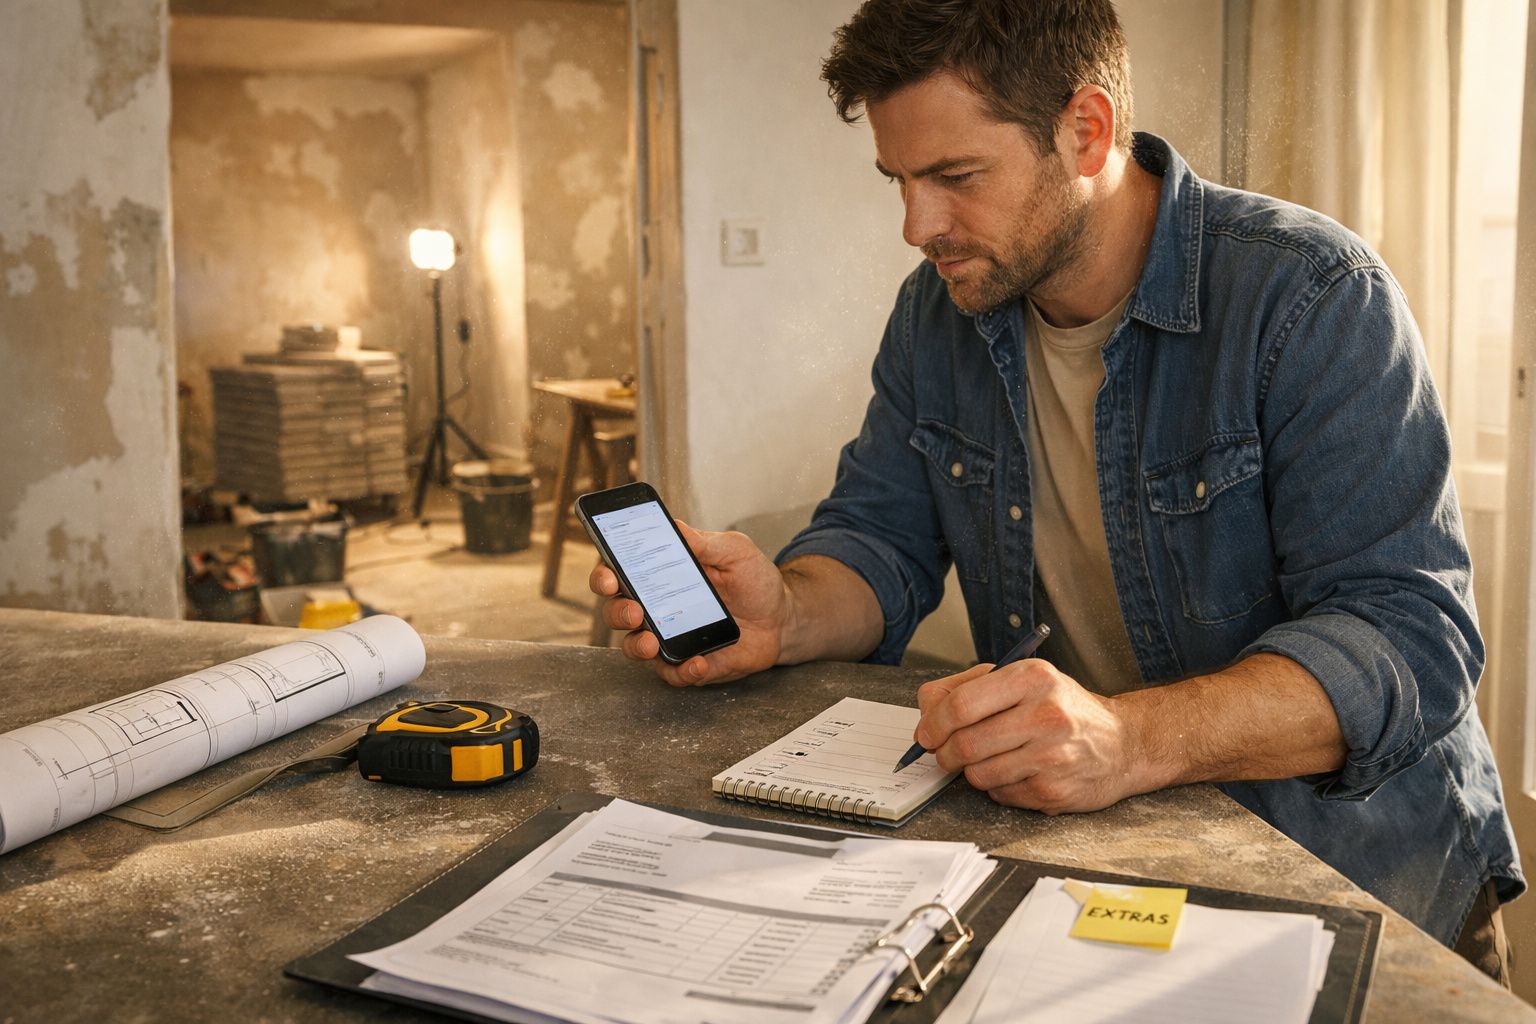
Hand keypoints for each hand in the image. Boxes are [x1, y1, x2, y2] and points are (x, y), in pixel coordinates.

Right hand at [589, 521, 787, 685]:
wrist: (782, 617)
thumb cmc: (753, 580)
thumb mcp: (734, 552)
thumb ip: (705, 542)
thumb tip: (674, 526)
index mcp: (660, 576)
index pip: (618, 574)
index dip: (604, 575)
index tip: (608, 576)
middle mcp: (657, 609)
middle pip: (618, 613)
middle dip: (618, 613)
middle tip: (634, 611)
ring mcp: (670, 639)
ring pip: (635, 648)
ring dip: (637, 646)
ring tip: (652, 642)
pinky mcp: (690, 665)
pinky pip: (675, 674)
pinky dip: (682, 671)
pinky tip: (696, 662)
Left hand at [914, 659, 1144, 812]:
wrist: (1123, 743)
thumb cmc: (1063, 709)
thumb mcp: (1024, 680)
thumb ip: (970, 687)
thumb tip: (926, 712)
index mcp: (1033, 678)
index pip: (961, 704)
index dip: (934, 723)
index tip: (926, 734)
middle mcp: (1046, 714)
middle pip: (965, 743)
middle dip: (945, 754)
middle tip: (945, 754)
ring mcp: (1052, 756)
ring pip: (978, 774)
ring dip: (972, 772)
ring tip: (990, 759)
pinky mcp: (1054, 792)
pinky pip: (1000, 794)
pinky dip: (998, 787)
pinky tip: (1018, 772)